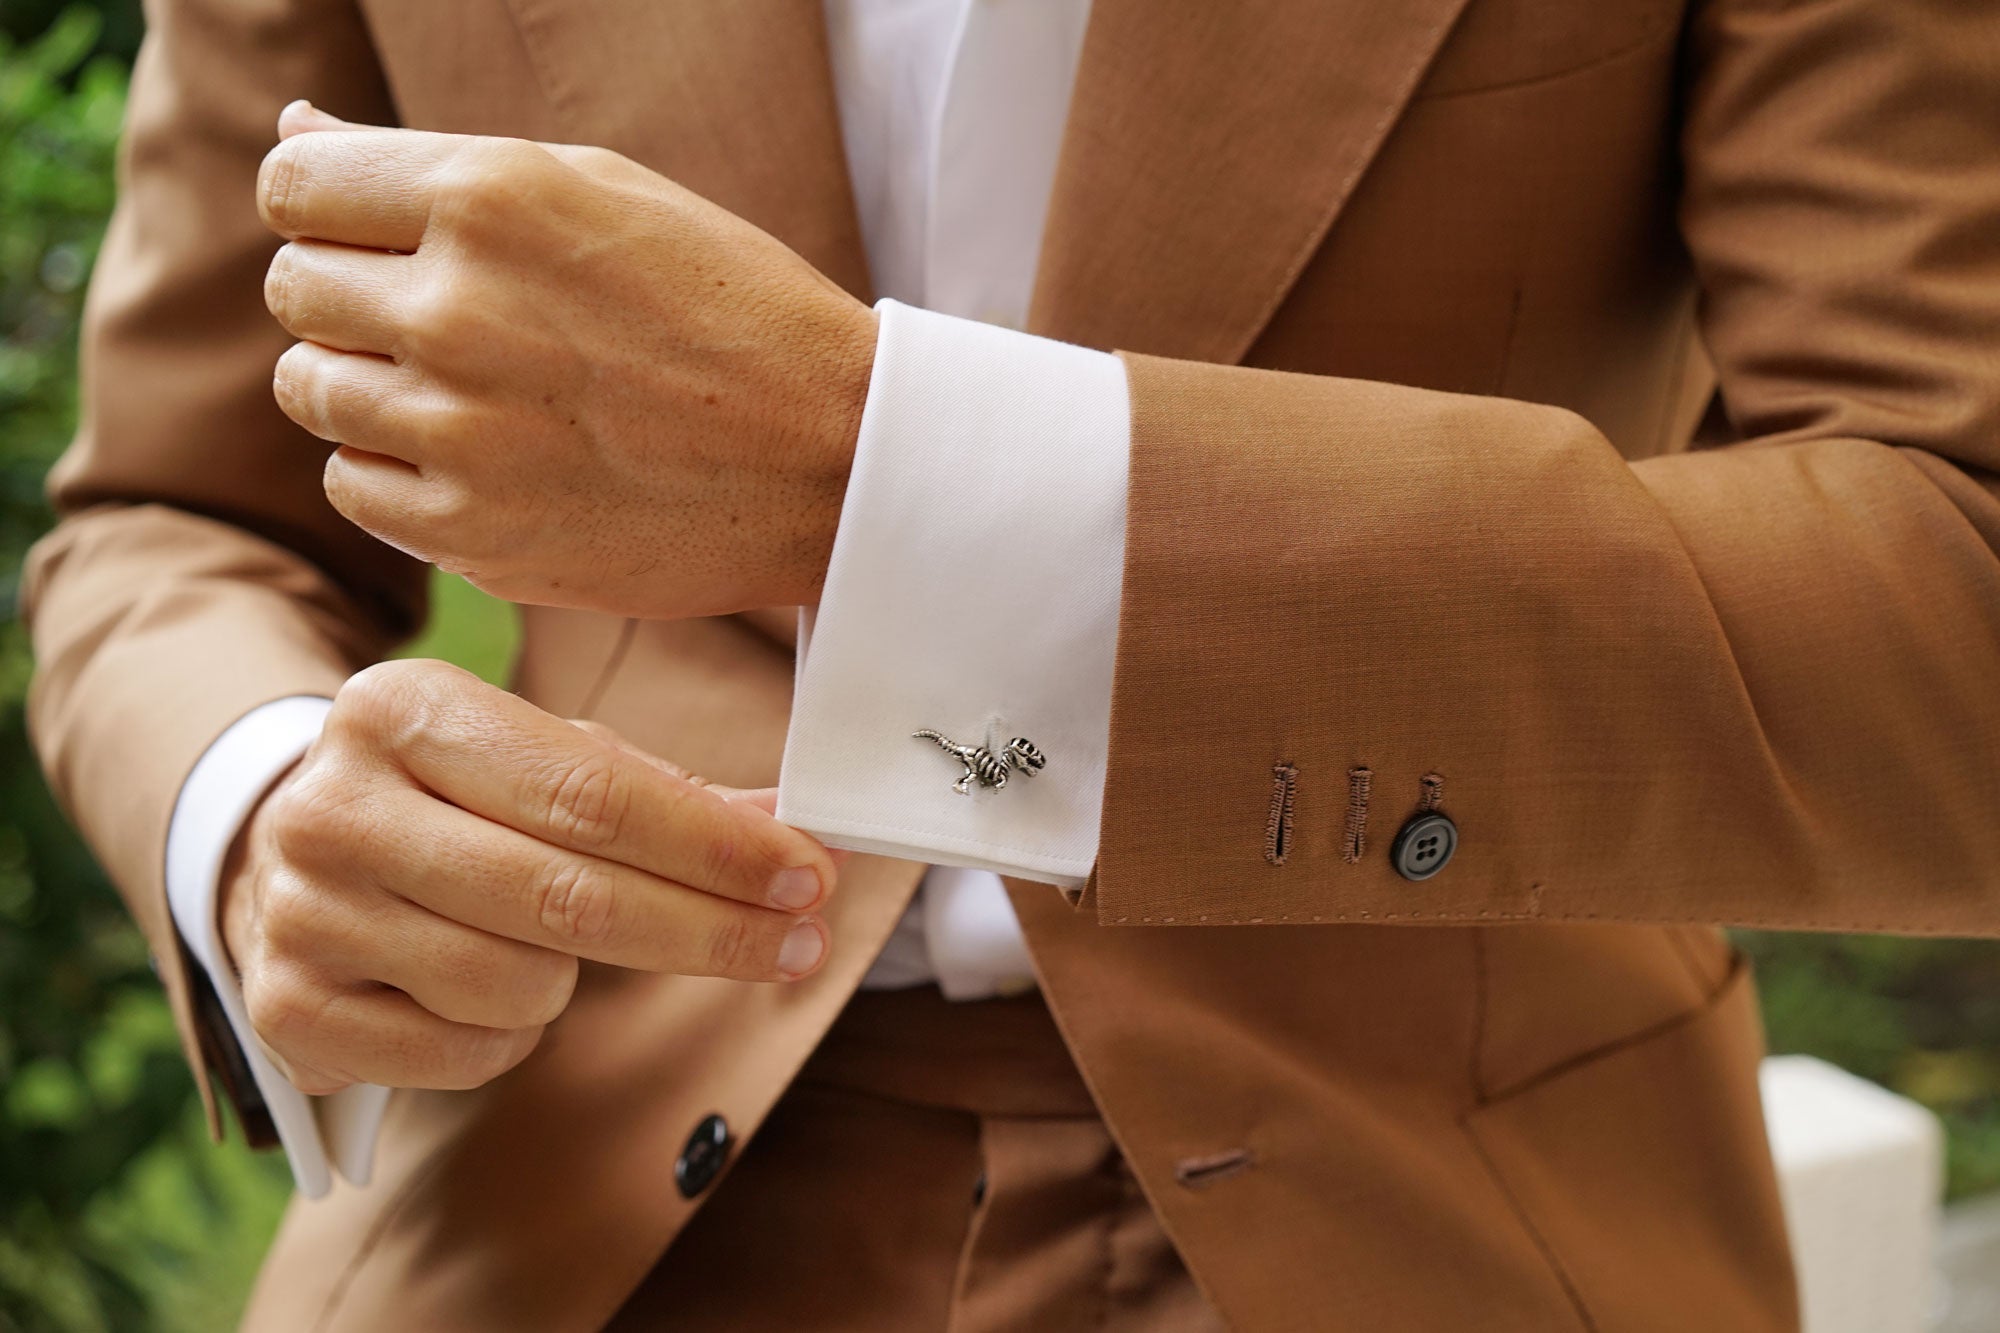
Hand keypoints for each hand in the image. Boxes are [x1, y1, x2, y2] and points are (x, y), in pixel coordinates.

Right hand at [218, 659, 836, 1094]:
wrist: (276, 854)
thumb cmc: (449, 800)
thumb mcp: (538, 760)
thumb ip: (666, 793)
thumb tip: (799, 833)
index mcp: (404, 709)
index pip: (591, 791)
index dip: (712, 846)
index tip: (807, 875)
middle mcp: (336, 804)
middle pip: (568, 896)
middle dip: (709, 930)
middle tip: (800, 944)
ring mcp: (301, 912)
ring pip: (520, 983)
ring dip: (575, 980)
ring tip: (545, 941)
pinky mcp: (289, 1009)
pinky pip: (469, 1050)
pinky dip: (507, 1032)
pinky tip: (481, 985)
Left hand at [257, 101, 876, 619]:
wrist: (833, 462)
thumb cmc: (730, 310)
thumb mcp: (603, 191)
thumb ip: (438, 164)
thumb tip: (293, 127)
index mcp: (490, 198)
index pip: (294, 184)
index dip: (327, 208)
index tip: (377, 237)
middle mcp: (457, 309)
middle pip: (296, 289)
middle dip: (351, 296)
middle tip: (447, 322)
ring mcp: (460, 431)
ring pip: (311, 391)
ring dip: (369, 386)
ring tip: (470, 393)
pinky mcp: (473, 531)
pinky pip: (355, 486)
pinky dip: (396, 471)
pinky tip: (481, 458)